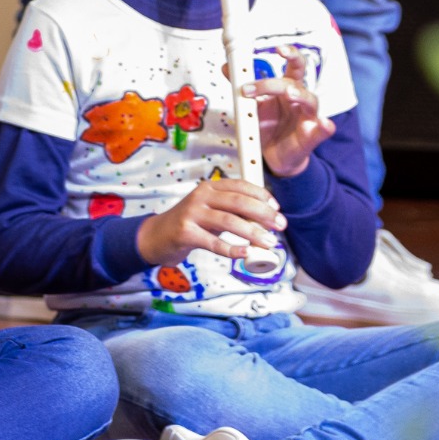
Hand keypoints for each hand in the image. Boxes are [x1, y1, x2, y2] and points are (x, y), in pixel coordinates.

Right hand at [136, 177, 285, 266]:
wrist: (157, 236)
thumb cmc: (190, 223)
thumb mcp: (212, 212)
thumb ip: (234, 212)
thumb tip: (265, 220)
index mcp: (209, 188)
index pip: (240, 186)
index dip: (261, 196)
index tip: (277, 209)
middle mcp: (200, 197)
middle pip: (238, 202)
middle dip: (263, 214)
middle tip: (280, 226)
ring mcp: (191, 214)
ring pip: (228, 221)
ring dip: (253, 233)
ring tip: (269, 243)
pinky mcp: (185, 233)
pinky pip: (214, 242)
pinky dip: (232, 249)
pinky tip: (245, 253)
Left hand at [245, 46, 334, 177]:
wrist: (274, 154)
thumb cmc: (268, 125)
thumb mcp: (252, 104)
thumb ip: (242, 85)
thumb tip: (226, 67)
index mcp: (287, 88)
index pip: (293, 66)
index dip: (290, 54)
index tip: (278, 48)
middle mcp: (300, 99)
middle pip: (296, 83)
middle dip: (282, 81)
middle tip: (264, 84)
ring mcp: (307, 116)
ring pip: (310, 101)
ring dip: (300, 96)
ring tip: (290, 95)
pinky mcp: (311, 135)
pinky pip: (323, 129)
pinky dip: (324, 126)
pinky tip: (324, 124)